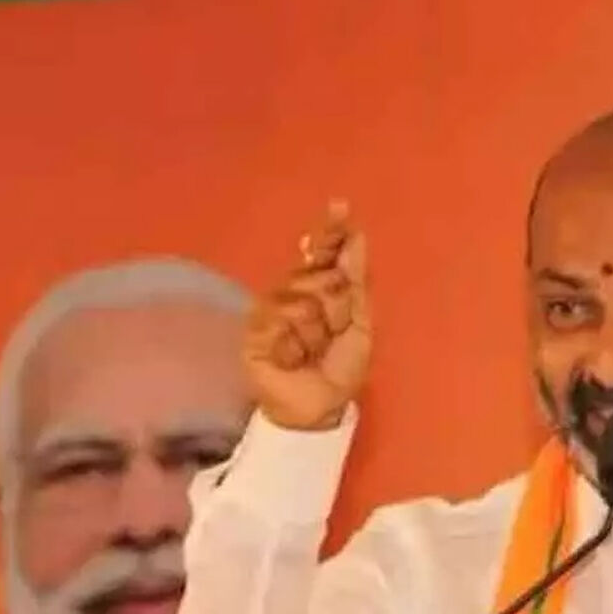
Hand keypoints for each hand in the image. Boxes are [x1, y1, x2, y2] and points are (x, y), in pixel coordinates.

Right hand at [244, 199, 371, 429]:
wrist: (319, 406)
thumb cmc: (340, 365)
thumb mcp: (359, 322)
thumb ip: (355, 279)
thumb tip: (356, 236)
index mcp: (319, 285)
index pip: (323, 250)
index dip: (330, 231)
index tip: (339, 207)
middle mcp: (292, 290)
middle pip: (320, 277)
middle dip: (337, 309)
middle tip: (334, 334)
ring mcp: (269, 309)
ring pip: (303, 301)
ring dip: (318, 332)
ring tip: (313, 350)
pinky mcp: (254, 332)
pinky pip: (280, 323)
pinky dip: (295, 343)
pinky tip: (294, 356)